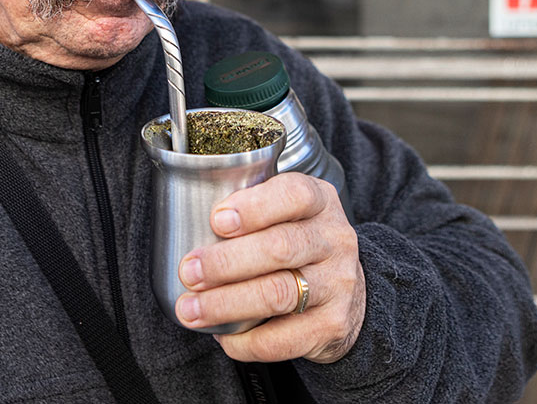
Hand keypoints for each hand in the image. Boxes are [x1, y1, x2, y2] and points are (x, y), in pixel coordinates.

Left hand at [174, 172, 364, 363]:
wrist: (349, 294)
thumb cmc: (299, 244)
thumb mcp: (287, 212)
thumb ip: (249, 210)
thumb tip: (187, 227)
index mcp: (319, 201)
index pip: (294, 195)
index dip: (254, 207)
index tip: (216, 221)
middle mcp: (334, 240)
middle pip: (280, 247)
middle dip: (226, 262)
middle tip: (189, 272)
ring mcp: (338, 284)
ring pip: (278, 294)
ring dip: (226, 303)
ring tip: (191, 309)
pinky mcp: (332, 325)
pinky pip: (283, 339)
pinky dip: (245, 341)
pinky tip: (223, 336)